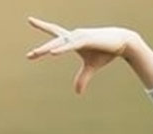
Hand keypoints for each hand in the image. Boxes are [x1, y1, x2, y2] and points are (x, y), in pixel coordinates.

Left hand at [25, 17, 141, 93]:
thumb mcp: (91, 68)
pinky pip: (72, 45)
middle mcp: (74, 36)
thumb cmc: (105, 52)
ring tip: (35, 54)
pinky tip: (53, 53)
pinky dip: (62, 49)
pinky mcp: (87, 40)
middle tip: (30, 56)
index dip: (42, 26)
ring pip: (60, 43)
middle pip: (54, 42)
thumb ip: (82, 79)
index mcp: (73, 40)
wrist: (122, 43)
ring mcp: (80, 37)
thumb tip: (77, 92)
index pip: (55, 33)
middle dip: (42, 49)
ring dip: (47, 49)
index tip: (30, 21)